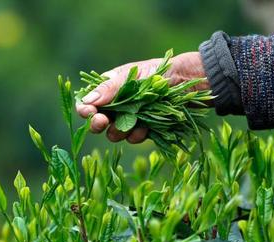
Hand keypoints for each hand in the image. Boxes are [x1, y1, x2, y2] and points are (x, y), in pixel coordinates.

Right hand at [76, 52, 210, 143]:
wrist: (188, 82)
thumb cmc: (159, 71)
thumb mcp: (131, 76)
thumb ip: (109, 89)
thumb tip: (87, 100)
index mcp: (109, 89)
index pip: (89, 102)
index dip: (85, 109)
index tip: (88, 113)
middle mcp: (117, 105)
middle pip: (97, 121)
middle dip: (98, 124)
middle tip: (103, 122)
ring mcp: (130, 118)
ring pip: (114, 133)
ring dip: (118, 131)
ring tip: (132, 123)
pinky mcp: (143, 129)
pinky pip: (132, 138)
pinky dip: (137, 134)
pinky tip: (146, 128)